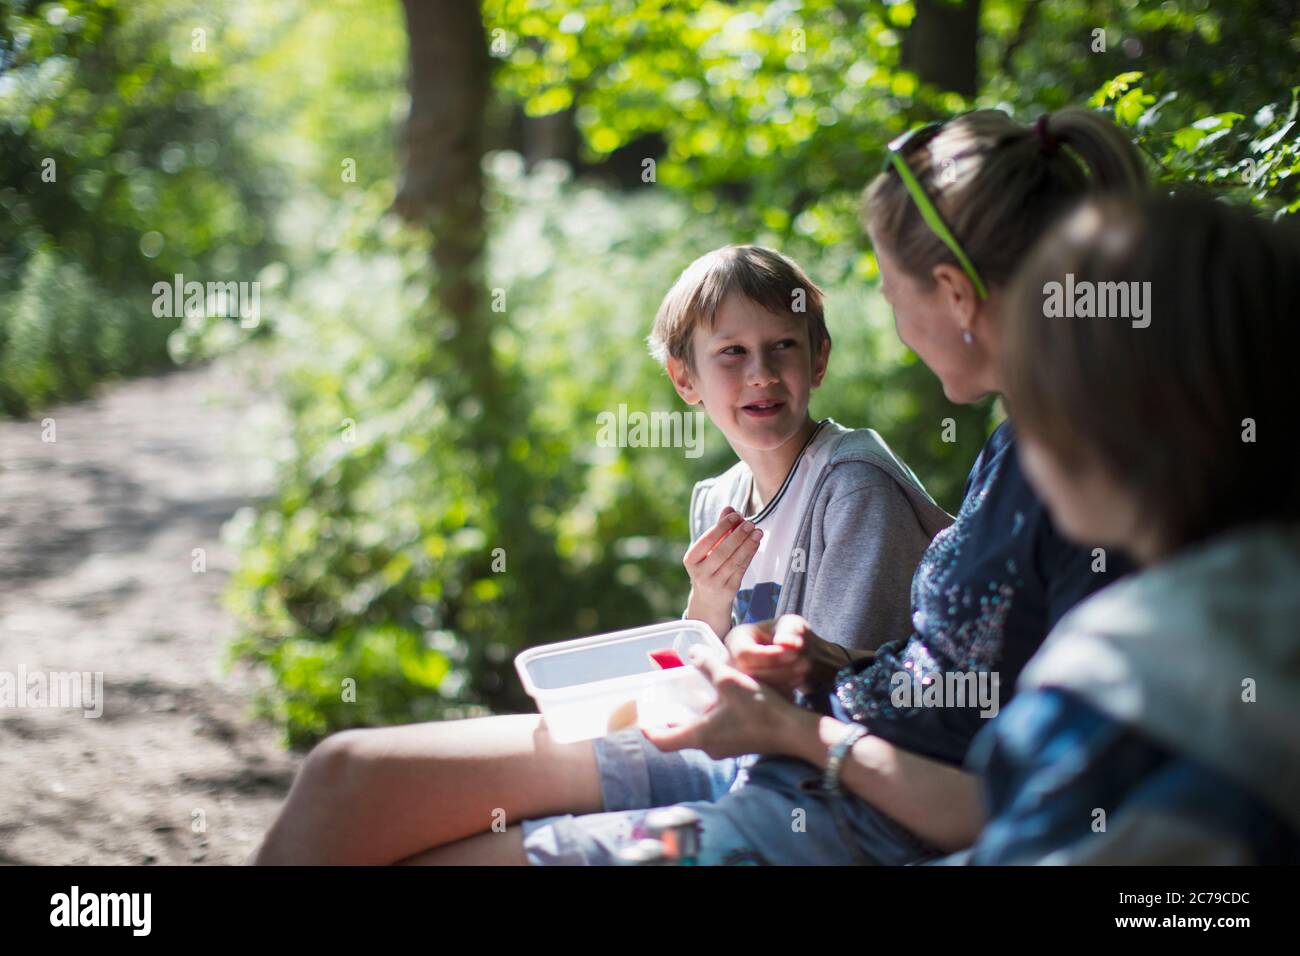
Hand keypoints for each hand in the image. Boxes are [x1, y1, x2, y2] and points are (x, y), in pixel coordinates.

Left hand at [641, 644, 810, 760]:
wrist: (794, 731)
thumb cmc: (759, 708)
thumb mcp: (728, 679)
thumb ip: (707, 664)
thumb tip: (692, 652)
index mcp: (700, 736)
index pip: (662, 740)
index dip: (649, 729)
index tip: (643, 717)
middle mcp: (710, 747)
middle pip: (680, 735)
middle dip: (673, 718)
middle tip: (669, 698)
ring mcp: (727, 748)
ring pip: (701, 733)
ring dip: (695, 715)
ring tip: (695, 693)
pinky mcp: (741, 744)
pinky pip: (717, 732)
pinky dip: (712, 717)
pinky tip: (721, 699)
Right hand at [683, 506, 761, 634]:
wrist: (708, 601)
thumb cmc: (708, 568)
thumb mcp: (708, 550)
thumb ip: (719, 529)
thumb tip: (729, 508)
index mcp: (691, 559)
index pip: (707, 540)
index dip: (722, 526)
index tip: (736, 514)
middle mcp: (699, 573)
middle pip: (722, 551)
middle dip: (737, 535)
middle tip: (750, 523)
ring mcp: (714, 583)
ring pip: (734, 561)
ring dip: (747, 545)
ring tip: (757, 532)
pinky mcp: (728, 590)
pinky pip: (741, 569)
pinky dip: (749, 555)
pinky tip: (756, 544)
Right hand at [724, 614, 814, 696]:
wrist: (797, 654)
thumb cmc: (789, 634)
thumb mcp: (791, 624)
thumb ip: (789, 630)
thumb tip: (783, 643)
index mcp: (737, 640)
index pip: (744, 653)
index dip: (768, 657)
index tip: (793, 654)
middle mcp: (733, 662)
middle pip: (750, 673)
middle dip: (780, 670)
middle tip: (804, 663)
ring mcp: (742, 681)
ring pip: (758, 689)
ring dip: (785, 681)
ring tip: (805, 668)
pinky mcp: (754, 694)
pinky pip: (766, 699)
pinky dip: (785, 692)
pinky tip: (798, 680)